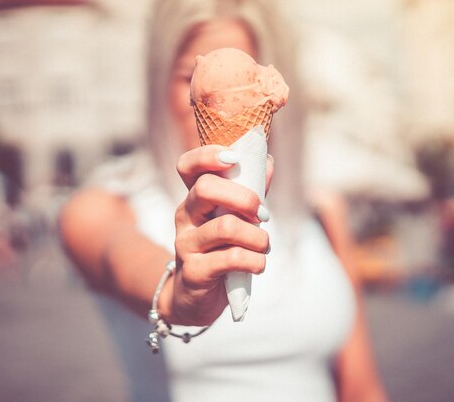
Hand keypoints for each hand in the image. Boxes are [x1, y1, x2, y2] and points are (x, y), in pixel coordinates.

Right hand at [160, 145, 273, 325]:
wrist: (195, 298)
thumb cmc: (219, 252)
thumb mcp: (233, 220)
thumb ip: (249, 192)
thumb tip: (268, 162)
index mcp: (194, 199)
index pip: (187, 166)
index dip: (207, 155)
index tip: (234, 158)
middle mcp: (185, 216)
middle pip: (205, 189)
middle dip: (244, 198)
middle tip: (262, 215)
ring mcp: (186, 244)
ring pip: (225, 227)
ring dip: (257, 237)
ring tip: (264, 246)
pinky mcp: (194, 271)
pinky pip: (231, 258)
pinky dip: (255, 260)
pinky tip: (258, 265)